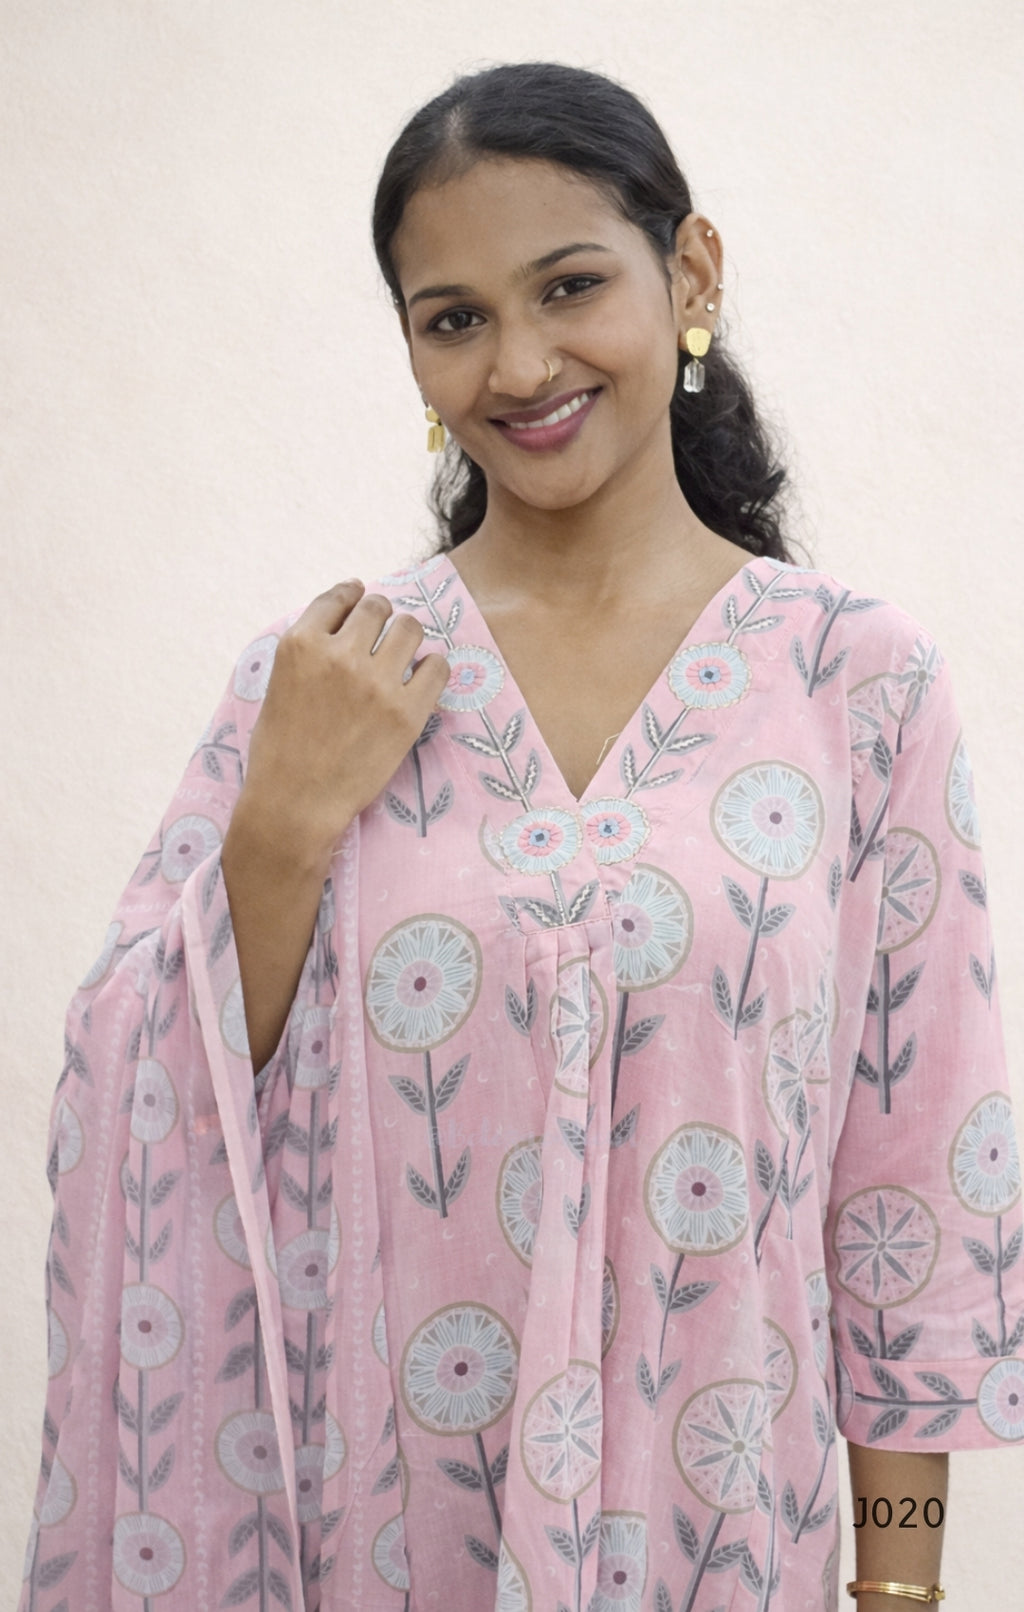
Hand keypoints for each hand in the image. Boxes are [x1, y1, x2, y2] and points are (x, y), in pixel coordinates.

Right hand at [237, 580, 450, 860]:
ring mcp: (376, 683)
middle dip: (381, 617)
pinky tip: (422, 679)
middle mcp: (340, 655)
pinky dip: (432, 669)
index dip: (353, 595)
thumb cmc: (280, 750)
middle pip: (378, 608)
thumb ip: (309, 651)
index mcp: (300, 645)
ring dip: (407, 638)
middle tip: (382, 636)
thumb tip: (344, 617)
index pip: (338, 597)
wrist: (295, 804)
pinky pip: (437, 667)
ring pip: (410, 629)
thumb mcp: (278, 685)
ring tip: (402, 657)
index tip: (360, 596)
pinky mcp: (407, 712)